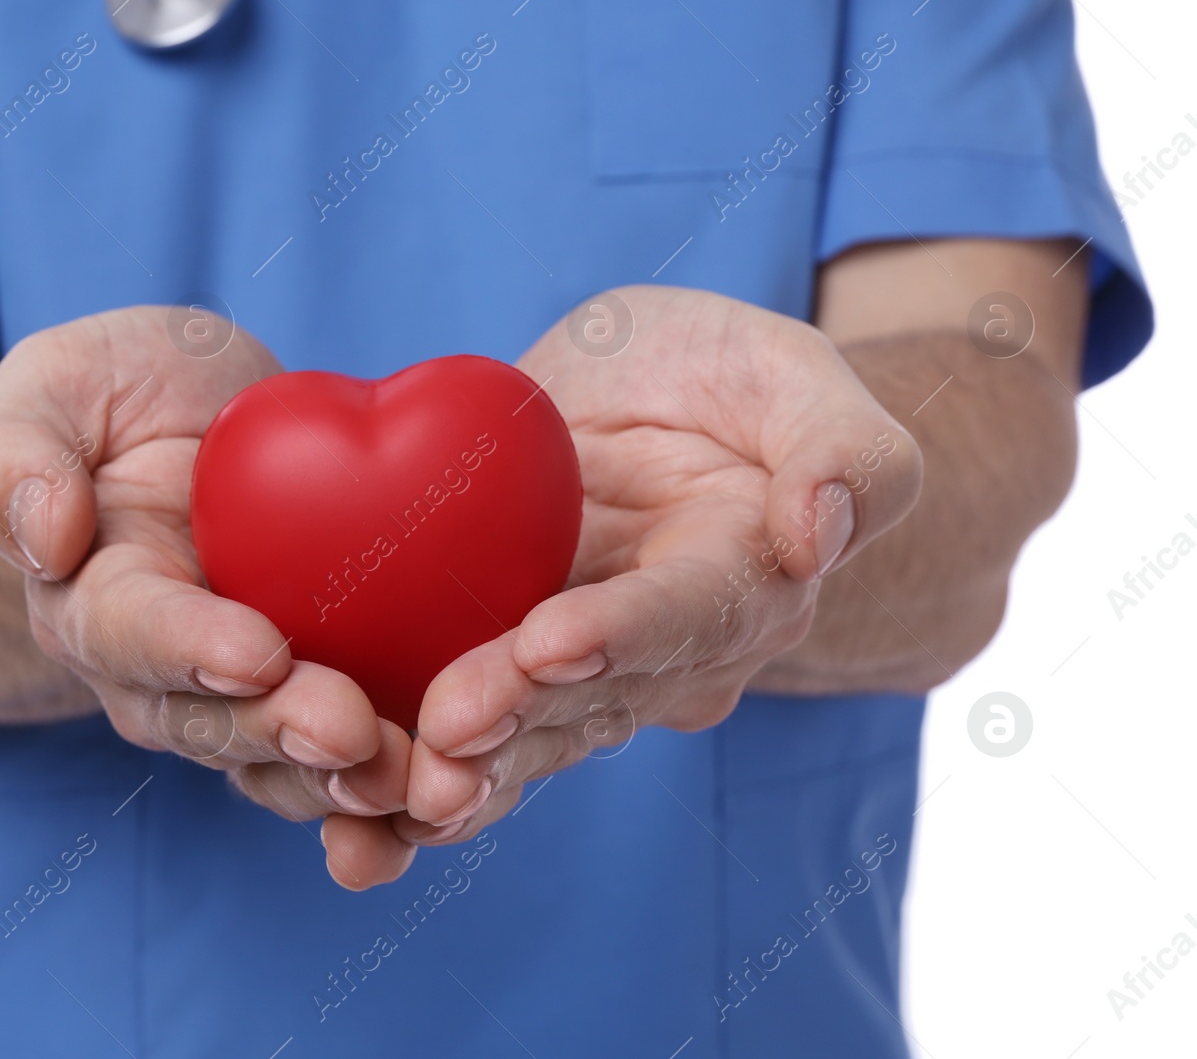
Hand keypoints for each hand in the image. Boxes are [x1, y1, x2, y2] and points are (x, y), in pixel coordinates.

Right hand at [0, 307, 415, 888]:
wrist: (182, 425)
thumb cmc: (110, 396)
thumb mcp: (52, 388)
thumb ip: (10, 458)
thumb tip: (42, 537)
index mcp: (95, 599)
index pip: (131, 634)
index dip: (190, 649)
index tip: (256, 653)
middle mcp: (165, 672)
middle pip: (217, 722)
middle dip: (284, 733)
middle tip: (354, 736)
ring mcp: (245, 692)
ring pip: (289, 759)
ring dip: (353, 779)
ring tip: (421, 783)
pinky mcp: (321, 686)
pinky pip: (357, 746)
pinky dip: (403, 778)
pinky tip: (461, 795)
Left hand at [398, 286, 923, 844]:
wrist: (659, 408)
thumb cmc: (735, 381)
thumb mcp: (797, 376)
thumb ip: (844, 450)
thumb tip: (819, 533)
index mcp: (742, 584)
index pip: (688, 615)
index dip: (622, 632)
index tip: (551, 644)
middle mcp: (665, 655)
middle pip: (592, 697)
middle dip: (519, 719)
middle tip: (448, 736)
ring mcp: (580, 671)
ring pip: (524, 734)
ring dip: (462, 770)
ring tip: (395, 795)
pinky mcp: (505, 664)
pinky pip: (462, 725)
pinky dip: (408, 771)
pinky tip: (352, 820)